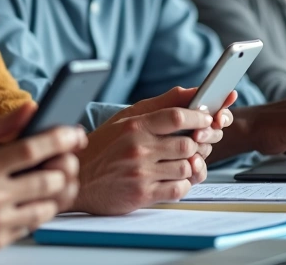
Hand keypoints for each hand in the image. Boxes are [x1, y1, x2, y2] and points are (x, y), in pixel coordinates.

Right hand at [0, 102, 86, 264]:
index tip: (75, 133)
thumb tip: (29, 108)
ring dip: (58, 190)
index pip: (35, 148)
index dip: (62, 138)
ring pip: (50, 204)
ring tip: (52, 178)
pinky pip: (35, 224)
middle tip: (67, 158)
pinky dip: (40, 210)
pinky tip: (33, 198)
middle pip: (51, 178)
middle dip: (67, 165)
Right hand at [74, 87, 233, 214]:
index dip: (199, 117)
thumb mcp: (126, 118)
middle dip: (200, 144)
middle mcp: (138, 149)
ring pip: (187, 168)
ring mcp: (141, 173)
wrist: (78, 179)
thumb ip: (161, 104)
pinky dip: (184, 184)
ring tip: (184, 161)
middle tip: (199, 143)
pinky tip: (174, 177)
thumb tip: (192, 92)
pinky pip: (179, 189)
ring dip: (192, 165)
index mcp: (135, 126)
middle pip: (188, 144)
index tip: (207, 119)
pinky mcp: (142, 195)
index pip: (177, 117)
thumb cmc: (102, 147)